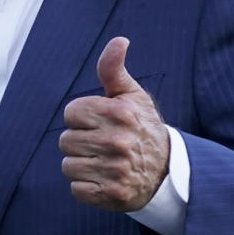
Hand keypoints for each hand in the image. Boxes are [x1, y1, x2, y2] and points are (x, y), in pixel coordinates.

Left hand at [59, 36, 169, 210]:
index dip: (82, 117)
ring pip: (68, 165)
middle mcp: (118, 141)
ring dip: (82, 164)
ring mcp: (115, 170)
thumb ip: (114, 69)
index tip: (99, 122)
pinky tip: (104, 179)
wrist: (167, 170)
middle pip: (66, 140)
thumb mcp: (132, 96)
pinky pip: (76, 188)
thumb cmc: (142, 127)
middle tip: (102, 143)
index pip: (71, 112)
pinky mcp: (111, 194)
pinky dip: (87, 186)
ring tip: (103, 161)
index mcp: (120, 113)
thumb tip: (119, 40)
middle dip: (80, 141)